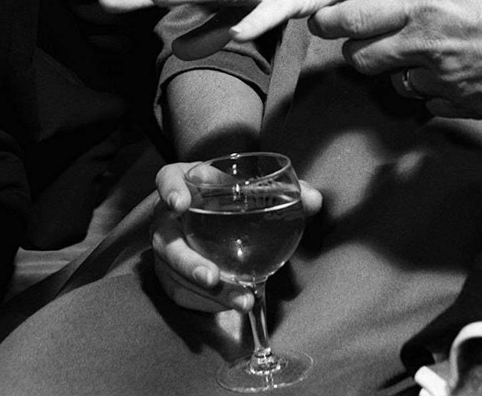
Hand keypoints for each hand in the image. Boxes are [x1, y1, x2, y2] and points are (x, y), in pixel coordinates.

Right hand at [151, 161, 322, 312]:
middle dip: (187, 262)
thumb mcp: (252, 189)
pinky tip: (235, 303)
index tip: (180, 203)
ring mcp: (166, 248)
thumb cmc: (233, 199)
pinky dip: (209, 303)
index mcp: (187, 183)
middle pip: (166, 240)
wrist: (215, 222)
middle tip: (211, 277)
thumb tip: (314, 199)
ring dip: (208, 292)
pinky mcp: (170, 275)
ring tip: (241, 299)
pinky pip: (183, 293)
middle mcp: (168, 216)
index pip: (168, 179)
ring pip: (176, 274)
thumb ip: (285, 192)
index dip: (171, 189)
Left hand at [310, 0, 481, 120]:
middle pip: (364, 58)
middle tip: (369, 37)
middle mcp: (424, 44)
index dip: (329, 21)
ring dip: (399, 70)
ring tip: (418, 54)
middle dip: (359, 48)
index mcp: (423, 1)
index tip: (319, 20)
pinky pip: (431, 103)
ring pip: (396, 82)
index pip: (355, 18)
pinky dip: (432, 91)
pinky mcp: (466, 105)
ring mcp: (444, 79)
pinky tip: (449, 75)